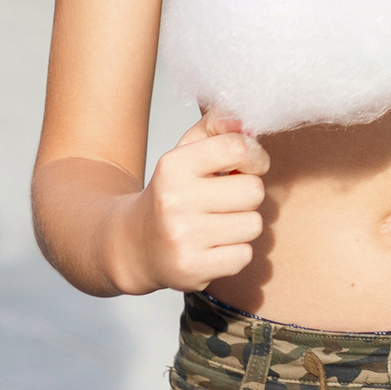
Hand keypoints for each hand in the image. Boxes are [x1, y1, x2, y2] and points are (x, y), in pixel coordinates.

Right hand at [123, 115, 270, 293]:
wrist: (135, 245)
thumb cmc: (173, 194)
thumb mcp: (186, 152)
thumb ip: (216, 126)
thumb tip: (244, 120)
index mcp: (174, 166)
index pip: (237, 147)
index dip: (255, 156)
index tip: (250, 164)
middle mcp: (175, 201)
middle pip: (254, 190)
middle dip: (247, 194)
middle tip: (227, 200)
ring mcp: (182, 238)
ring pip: (253, 224)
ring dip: (243, 224)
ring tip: (219, 224)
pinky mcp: (191, 269)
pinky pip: (245, 256)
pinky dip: (235, 252)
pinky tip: (214, 247)